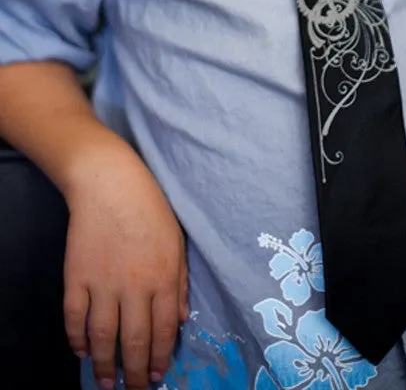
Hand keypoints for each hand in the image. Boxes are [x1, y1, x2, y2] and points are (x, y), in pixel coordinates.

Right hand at [63, 150, 188, 389]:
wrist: (109, 184)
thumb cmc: (150, 208)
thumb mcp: (176, 241)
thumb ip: (180, 281)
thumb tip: (181, 319)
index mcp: (163, 277)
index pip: (163, 330)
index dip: (160, 357)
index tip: (157, 376)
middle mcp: (133, 286)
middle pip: (134, 341)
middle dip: (134, 373)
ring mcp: (102, 283)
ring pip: (102, 337)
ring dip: (104, 365)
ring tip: (106, 383)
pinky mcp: (75, 277)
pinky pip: (74, 318)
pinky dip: (76, 339)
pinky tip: (82, 351)